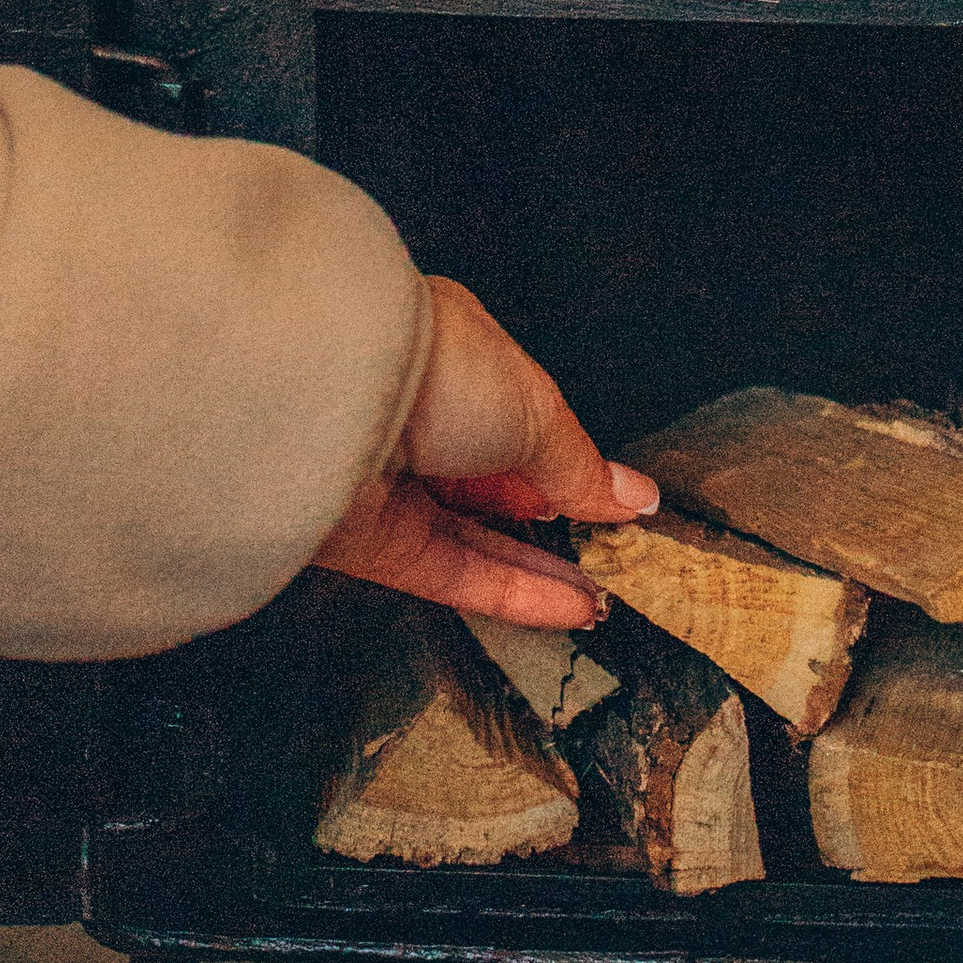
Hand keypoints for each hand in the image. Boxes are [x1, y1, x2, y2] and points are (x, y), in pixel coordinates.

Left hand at [311, 276, 656, 629]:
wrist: (330, 401)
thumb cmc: (436, 370)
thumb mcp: (534, 410)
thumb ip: (579, 466)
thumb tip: (631, 498)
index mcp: (455, 356)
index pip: (518, 417)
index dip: (567, 462)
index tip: (616, 501)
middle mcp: (418, 418)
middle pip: (495, 483)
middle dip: (556, 519)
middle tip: (616, 556)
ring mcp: (391, 482)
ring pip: (477, 536)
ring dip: (543, 566)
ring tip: (606, 592)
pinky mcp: (371, 543)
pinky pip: (453, 572)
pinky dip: (512, 592)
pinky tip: (569, 606)